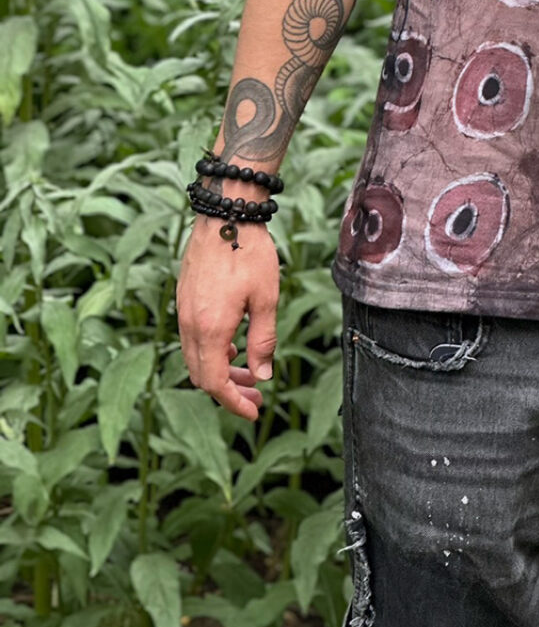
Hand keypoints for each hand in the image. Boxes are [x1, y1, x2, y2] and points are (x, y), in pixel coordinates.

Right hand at [177, 218, 279, 420]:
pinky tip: (233, 344)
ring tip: (248, 372)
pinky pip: (192, 338)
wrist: (226, 214)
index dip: (233, 403)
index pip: (214, 383)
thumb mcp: (266, 299)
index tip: (253, 412)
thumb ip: (263, 341)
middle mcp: (190, 325)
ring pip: (196, 357)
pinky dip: (211, 351)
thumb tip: (262, 376)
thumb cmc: (250, 253)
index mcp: (210, 329)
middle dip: (228, 391)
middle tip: (255, 395)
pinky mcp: (184, 298)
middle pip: (202, 375)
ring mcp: (183, 311)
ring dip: (220, 370)